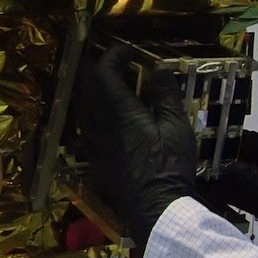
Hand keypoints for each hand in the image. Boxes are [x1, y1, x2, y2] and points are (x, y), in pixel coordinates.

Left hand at [73, 45, 196, 245]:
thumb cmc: (169, 165)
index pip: (104, 72)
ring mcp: (93, 141)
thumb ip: (166, 94)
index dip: (113, 55)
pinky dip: (92, 110)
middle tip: (114, 60)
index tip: (128, 50)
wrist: (155, 206)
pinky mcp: (94, 156)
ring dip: (92, 88)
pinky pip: (84, 124)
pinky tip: (106, 114)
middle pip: (85, 85)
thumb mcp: (176, 126)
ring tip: (111, 83)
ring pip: (82, 105)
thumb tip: (160, 68)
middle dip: (96, 67)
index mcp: (118, 110)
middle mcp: (98, 122)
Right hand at [200, 130, 257, 257]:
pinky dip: (226, 201)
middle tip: (184, 169)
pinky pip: (242, 202)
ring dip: (217, 185)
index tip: (192, 144)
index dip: (219, 141)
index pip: (241, 140)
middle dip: (214, 165)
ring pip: (236, 183)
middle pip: (235, 162)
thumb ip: (250, 176)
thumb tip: (218, 169)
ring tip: (189, 185)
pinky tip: (206, 200)